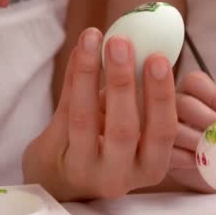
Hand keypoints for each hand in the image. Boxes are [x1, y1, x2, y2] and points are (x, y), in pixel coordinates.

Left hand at [23, 28, 177, 200]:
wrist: (61, 176)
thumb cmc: (106, 144)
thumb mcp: (132, 128)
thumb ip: (139, 95)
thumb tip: (145, 41)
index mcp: (150, 166)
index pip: (162, 132)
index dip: (161, 95)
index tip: (158, 58)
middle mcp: (119, 176)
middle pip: (123, 129)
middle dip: (122, 81)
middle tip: (121, 42)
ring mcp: (83, 170)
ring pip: (85, 119)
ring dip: (89, 73)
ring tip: (92, 38)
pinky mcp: (54, 158)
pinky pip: (63, 111)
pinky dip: (72, 76)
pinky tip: (80, 51)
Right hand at [169, 71, 215, 191]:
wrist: (211, 172)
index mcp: (191, 91)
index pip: (196, 82)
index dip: (215, 95)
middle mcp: (171, 104)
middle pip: (183, 102)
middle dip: (206, 118)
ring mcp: (157, 126)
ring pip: (170, 126)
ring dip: (193, 138)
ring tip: (211, 150)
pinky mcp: (153, 149)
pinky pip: (163, 149)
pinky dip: (181, 156)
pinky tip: (195, 162)